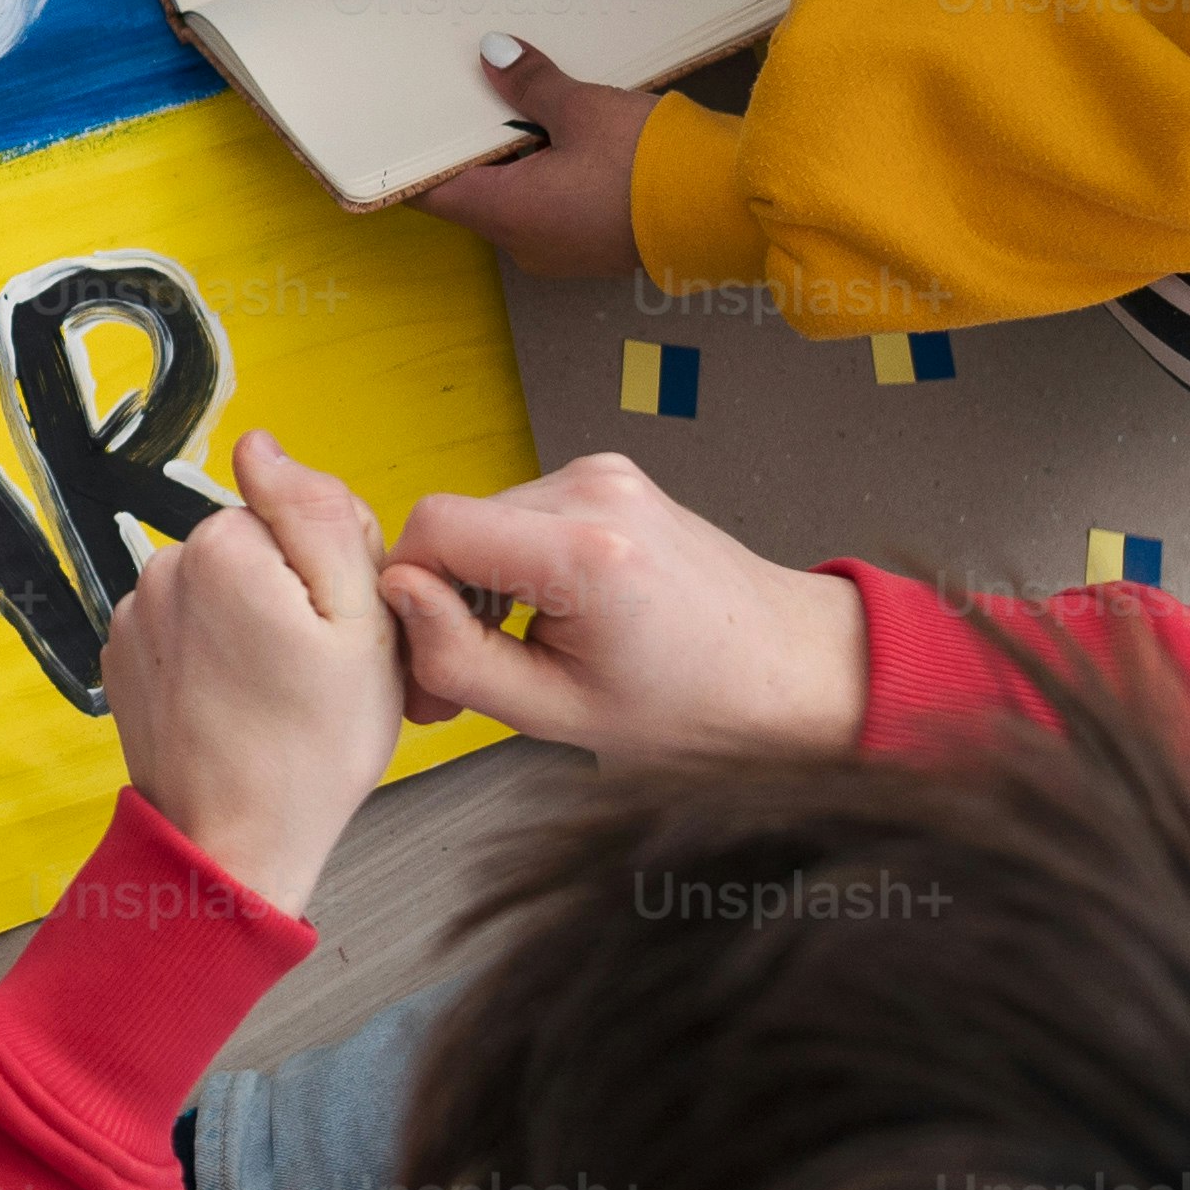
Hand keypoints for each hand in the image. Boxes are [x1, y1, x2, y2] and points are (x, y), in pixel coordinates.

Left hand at [97, 427, 407, 916]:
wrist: (234, 844)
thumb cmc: (311, 748)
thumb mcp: (361, 622)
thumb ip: (319, 515)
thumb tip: (262, 444)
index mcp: (223, 547)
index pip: (293, 511)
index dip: (330, 566)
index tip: (337, 628)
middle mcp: (163, 569)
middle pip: (250, 546)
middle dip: (286, 592)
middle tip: (312, 669)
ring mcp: (134, 616)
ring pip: (217, 588)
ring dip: (246, 624)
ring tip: (272, 693)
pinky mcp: (122, 658)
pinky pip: (183, 628)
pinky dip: (210, 655)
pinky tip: (234, 705)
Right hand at [376, 449, 871, 770]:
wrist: (790, 670)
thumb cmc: (699, 705)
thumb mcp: (559, 713)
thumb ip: (460, 658)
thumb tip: (399, 599)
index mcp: (587, 552)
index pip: (434, 526)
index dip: (408, 589)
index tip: (426, 653)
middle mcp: (596, 493)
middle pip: (456, 522)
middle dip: (441, 597)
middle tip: (457, 681)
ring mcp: (607, 476)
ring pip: (486, 517)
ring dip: (479, 582)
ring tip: (514, 651)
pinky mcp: (612, 478)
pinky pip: (525, 513)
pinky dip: (517, 564)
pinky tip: (545, 615)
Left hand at [410, 38, 650, 277]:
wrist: (726, 212)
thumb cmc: (647, 163)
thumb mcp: (583, 110)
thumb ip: (531, 83)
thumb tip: (492, 55)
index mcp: (507, 215)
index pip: (431, 193)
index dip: (414, 159)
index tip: (409, 124)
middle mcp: (524, 243)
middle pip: (475, 192)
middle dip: (474, 145)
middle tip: (470, 93)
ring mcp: (560, 250)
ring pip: (517, 198)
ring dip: (517, 157)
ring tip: (520, 103)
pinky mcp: (593, 246)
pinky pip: (552, 206)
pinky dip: (548, 173)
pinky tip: (564, 135)